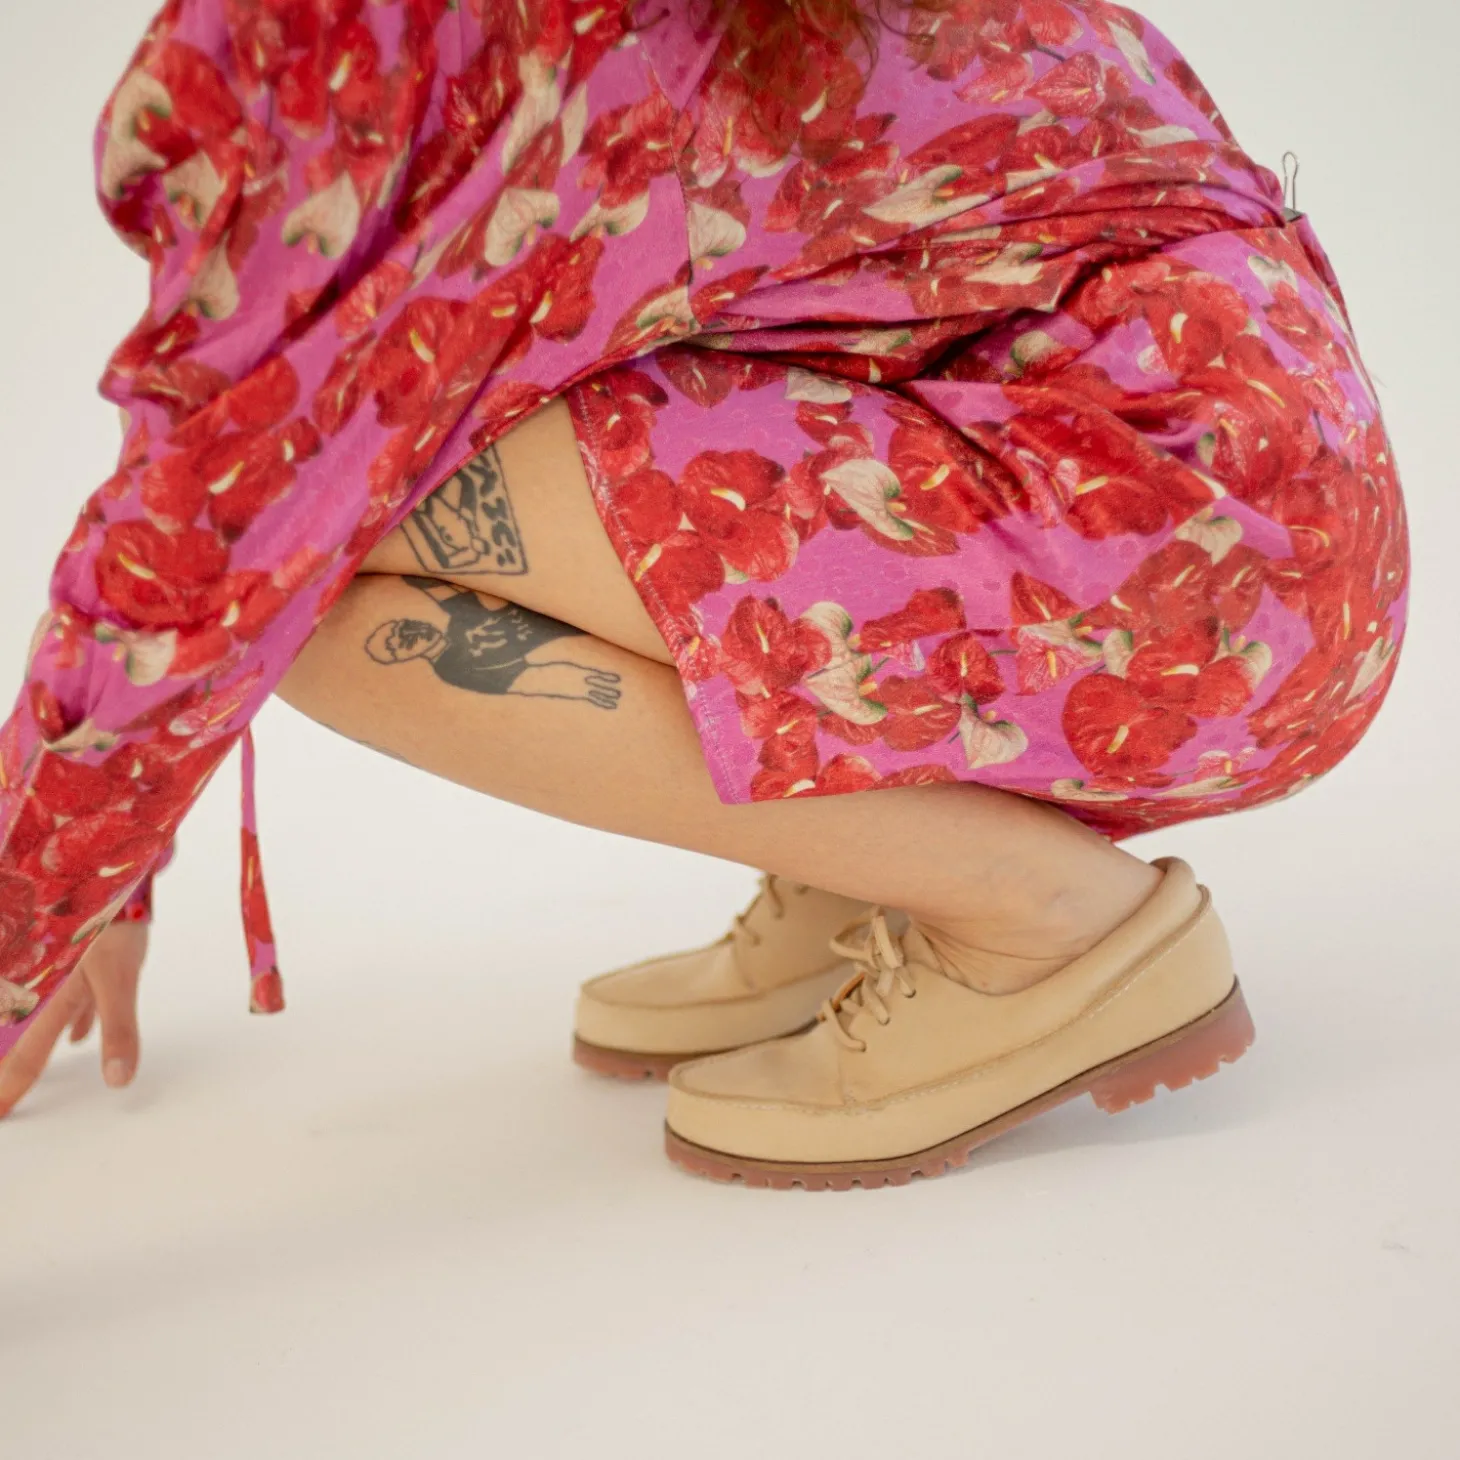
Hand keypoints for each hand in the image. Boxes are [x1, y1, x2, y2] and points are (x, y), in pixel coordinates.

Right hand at [0, 918, 147, 1116]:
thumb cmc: (112, 927)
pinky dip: (72, 1022)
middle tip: (1, 1103)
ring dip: (36, 1048)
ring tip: (22, 1072)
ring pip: (45, 1023)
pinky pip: (71, 1002)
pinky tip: (77, 1038)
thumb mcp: (118, 980)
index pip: (27, 1057)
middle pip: (28, 1043)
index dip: (11, 1089)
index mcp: (49, 1000)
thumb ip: (118, 1030)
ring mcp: (64, 976)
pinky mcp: (83, 962)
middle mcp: (48, 991)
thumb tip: (118, 1080)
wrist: (112, 876)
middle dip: (13, 1072)